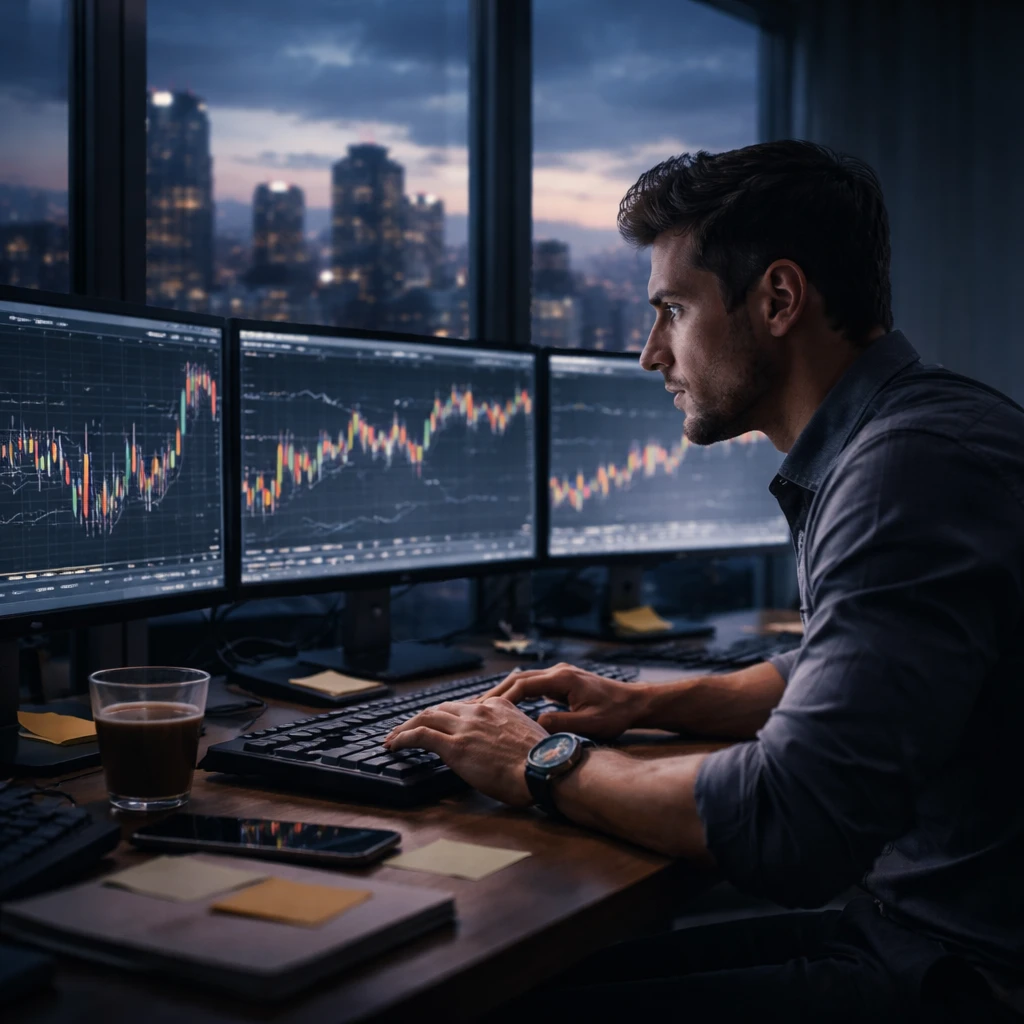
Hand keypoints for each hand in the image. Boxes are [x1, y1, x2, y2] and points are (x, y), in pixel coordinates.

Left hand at [383, 698, 546, 806]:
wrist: (544, 768)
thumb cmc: (542, 761)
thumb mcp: (528, 735)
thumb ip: (510, 732)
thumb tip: (503, 745)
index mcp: (498, 706)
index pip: (464, 707)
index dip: (447, 717)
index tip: (439, 726)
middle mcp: (479, 711)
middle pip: (441, 709)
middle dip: (422, 718)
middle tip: (409, 729)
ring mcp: (466, 727)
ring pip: (426, 717)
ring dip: (406, 727)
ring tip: (395, 737)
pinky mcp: (454, 746)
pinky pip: (420, 735)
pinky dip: (403, 737)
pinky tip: (394, 745)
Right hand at [475, 662, 649, 739]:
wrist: (634, 703)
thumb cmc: (615, 714)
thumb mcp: (589, 724)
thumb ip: (561, 725)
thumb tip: (533, 726)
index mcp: (562, 679)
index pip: (522, 686)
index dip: (501, 699)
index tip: (483, 713)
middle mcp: (557, 672)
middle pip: (517, 680)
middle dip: (493, 694)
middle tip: (468, 708)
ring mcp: (559, 676)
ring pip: (522, 683)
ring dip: (502, 694)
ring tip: (479, 708)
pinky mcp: (561, 683)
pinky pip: (532, 687)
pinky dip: (515, 696)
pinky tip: (504, 708)